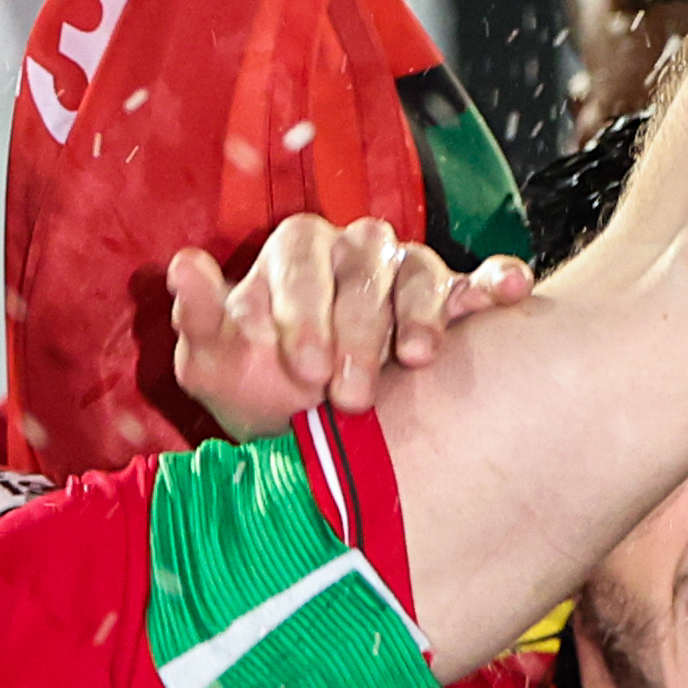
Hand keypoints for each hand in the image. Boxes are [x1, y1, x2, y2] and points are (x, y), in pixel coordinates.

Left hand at [168, 217, 535, 435]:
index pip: (301, 254)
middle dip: (357, 330)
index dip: (303, 308)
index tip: (302, 369)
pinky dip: (495, 280)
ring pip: (421, 269)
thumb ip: (199, 319)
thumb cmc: (262, 392)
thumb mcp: (216, 367)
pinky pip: (478, 281)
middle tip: (352, 395)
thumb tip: (180, 266)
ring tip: (418, 360)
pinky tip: (508, 292)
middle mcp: (354, 253)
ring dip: (420, 312)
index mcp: (296, 254)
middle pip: (365, 264)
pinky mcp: (453, 302)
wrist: (317, 435)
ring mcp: (406, 275)